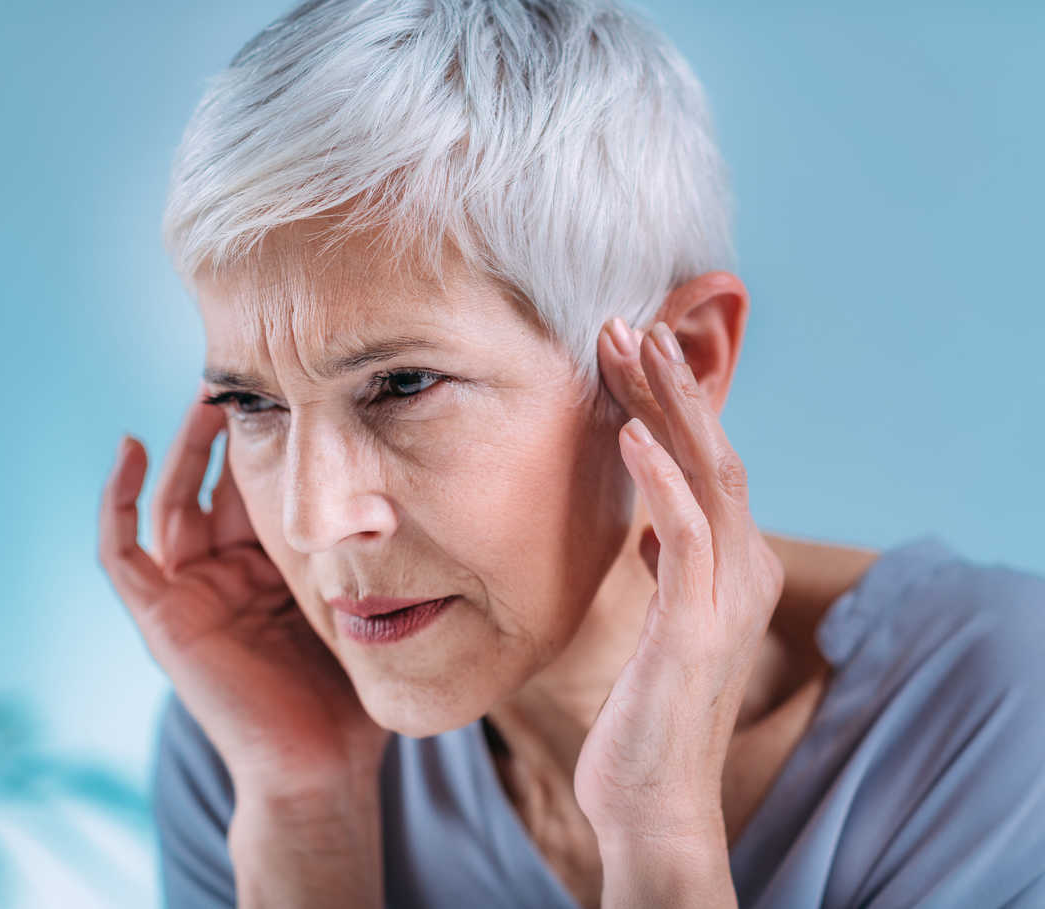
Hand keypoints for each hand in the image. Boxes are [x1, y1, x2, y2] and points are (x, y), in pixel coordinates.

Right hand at [98, 382, 390, 801]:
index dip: (272, 440)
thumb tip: (424, 493)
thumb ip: (375, 557)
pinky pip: (122, 551)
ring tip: (206, 395)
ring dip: (181, 447)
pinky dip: (115, 500)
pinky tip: (128, 446)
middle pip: (216, 484)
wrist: (323, 765)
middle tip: (253, 377)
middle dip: (227, 431)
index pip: (263, 488)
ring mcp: (193, 593)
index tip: (300, 390)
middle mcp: (229, 573)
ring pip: (172, 502)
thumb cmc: (351, 693)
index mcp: (275, 568)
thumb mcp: (364, 604)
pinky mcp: (163, 617)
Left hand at [573, 319, 784, 849]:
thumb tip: (648, 530)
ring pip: (709, 476)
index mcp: (733, 564)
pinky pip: (683, 534)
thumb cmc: (649, 710)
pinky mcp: (696, 625)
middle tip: (627, 324)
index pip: (706, 463)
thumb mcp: (663, 622)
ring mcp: (726, 595)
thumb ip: (667, 569)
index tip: (627, 353)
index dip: (670, 404)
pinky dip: (660, 478)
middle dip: (671, 384)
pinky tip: (630, 433)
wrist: (654, 799)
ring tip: (632, 348)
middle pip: (714, 452)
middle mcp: (744, 568)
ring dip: (669, 408)